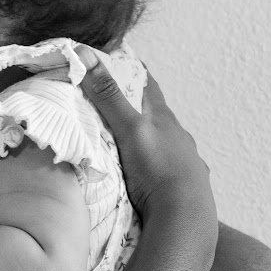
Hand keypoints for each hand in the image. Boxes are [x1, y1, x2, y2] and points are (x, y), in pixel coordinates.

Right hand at [74, 49, 211, 224]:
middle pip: (156, 115)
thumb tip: (84, 54)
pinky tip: (149, 175)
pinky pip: (168, 170)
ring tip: (129, 143)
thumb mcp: (129, 129)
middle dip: (138, 108)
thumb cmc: (157, 169)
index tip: (120, 59)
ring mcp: (185, 161)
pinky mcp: (186, 185)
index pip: (148, 84)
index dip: (133, 70)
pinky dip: (156, 166)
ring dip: (148, 140)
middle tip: (115, 103)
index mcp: (163, 118)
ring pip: (164, 143)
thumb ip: (108, 96)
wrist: (184, 216)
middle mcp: (178, 136)